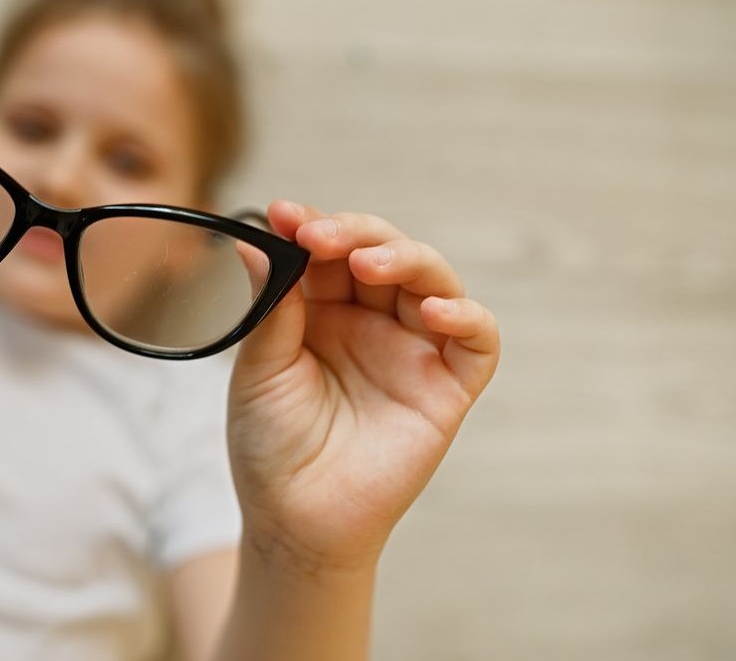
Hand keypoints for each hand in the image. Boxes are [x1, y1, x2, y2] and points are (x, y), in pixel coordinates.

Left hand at [227, 201, 500, 575]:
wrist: (294, 521)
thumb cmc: (270, 447)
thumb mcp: (260, 369)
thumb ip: (271, 307)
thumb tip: (258, 240)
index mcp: (320, 311)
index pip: (329, 250)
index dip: (313, 226)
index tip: (284, 214)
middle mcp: (370, 321)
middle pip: (383, 252)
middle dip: (354, 233)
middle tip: (319, 235)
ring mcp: (411, 350)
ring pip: (431, 280)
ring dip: (405, 259)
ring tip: (366, 264)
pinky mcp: (447, 387)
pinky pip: (477, 341)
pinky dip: (466, 318)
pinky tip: (435, 310)